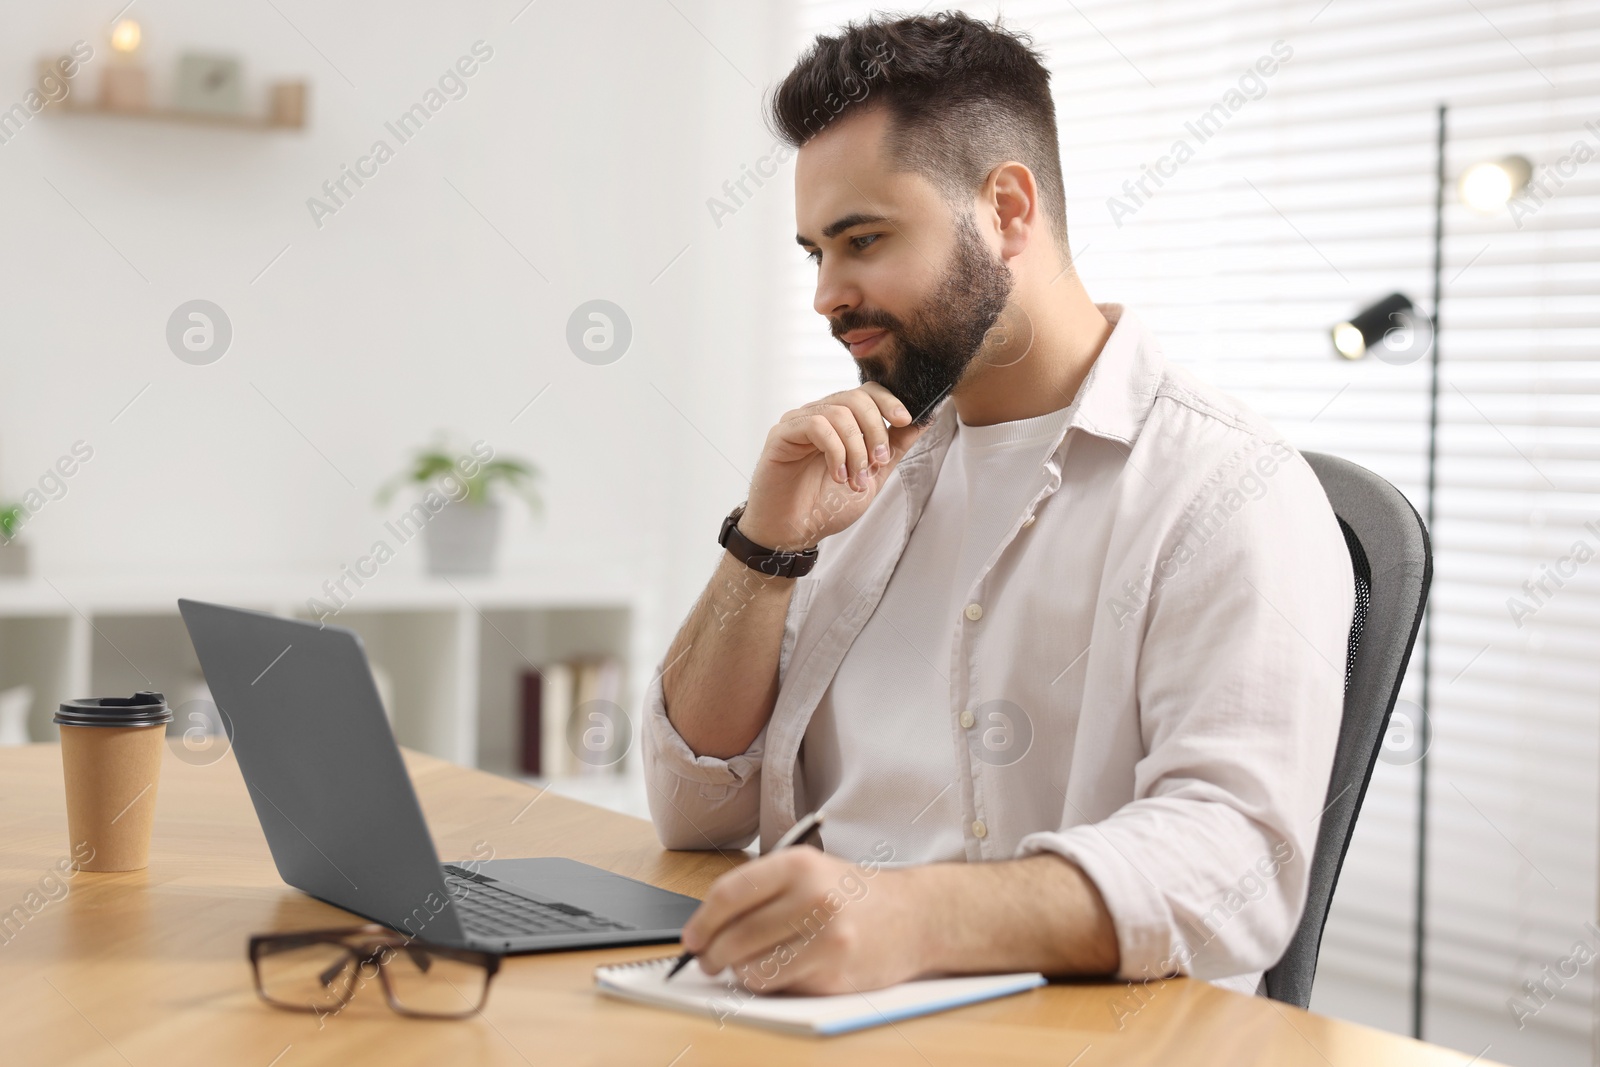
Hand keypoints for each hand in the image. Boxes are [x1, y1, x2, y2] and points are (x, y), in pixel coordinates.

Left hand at [680, 846, 925, 994]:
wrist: (915, 916)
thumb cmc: (853, 895)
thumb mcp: (809, 872)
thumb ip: (761, 892)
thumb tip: (706, 927)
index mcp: (799, 864)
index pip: (729, 894)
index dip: (701, 921)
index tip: (691, 937)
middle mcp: (813, 898)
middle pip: (735, 936)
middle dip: (711, 955)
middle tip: (708, 959)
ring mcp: (826, 938)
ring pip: (752, 969)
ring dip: (739, 973)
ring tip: (746, 965)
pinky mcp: (834, 973)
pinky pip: (780, 987)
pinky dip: (770, 984)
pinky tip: (781, 970)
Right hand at [739, 383, 926, 551]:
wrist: (794, 533)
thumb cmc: (826, 506)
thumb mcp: (873, 476)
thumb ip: (894, 447)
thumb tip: (924, 420)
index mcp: (841, 423)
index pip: (868, 392)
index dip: (890, 401)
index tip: (906, 421)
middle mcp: (819, 416)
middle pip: (856, 397)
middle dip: (876, 430)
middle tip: (879, 461)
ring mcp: (799, 422)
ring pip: (840, 412)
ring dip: (856, 449)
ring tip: (855, 479)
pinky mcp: (782, 434)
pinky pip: (816, 425)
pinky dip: (835, 451)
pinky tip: (837, 476)